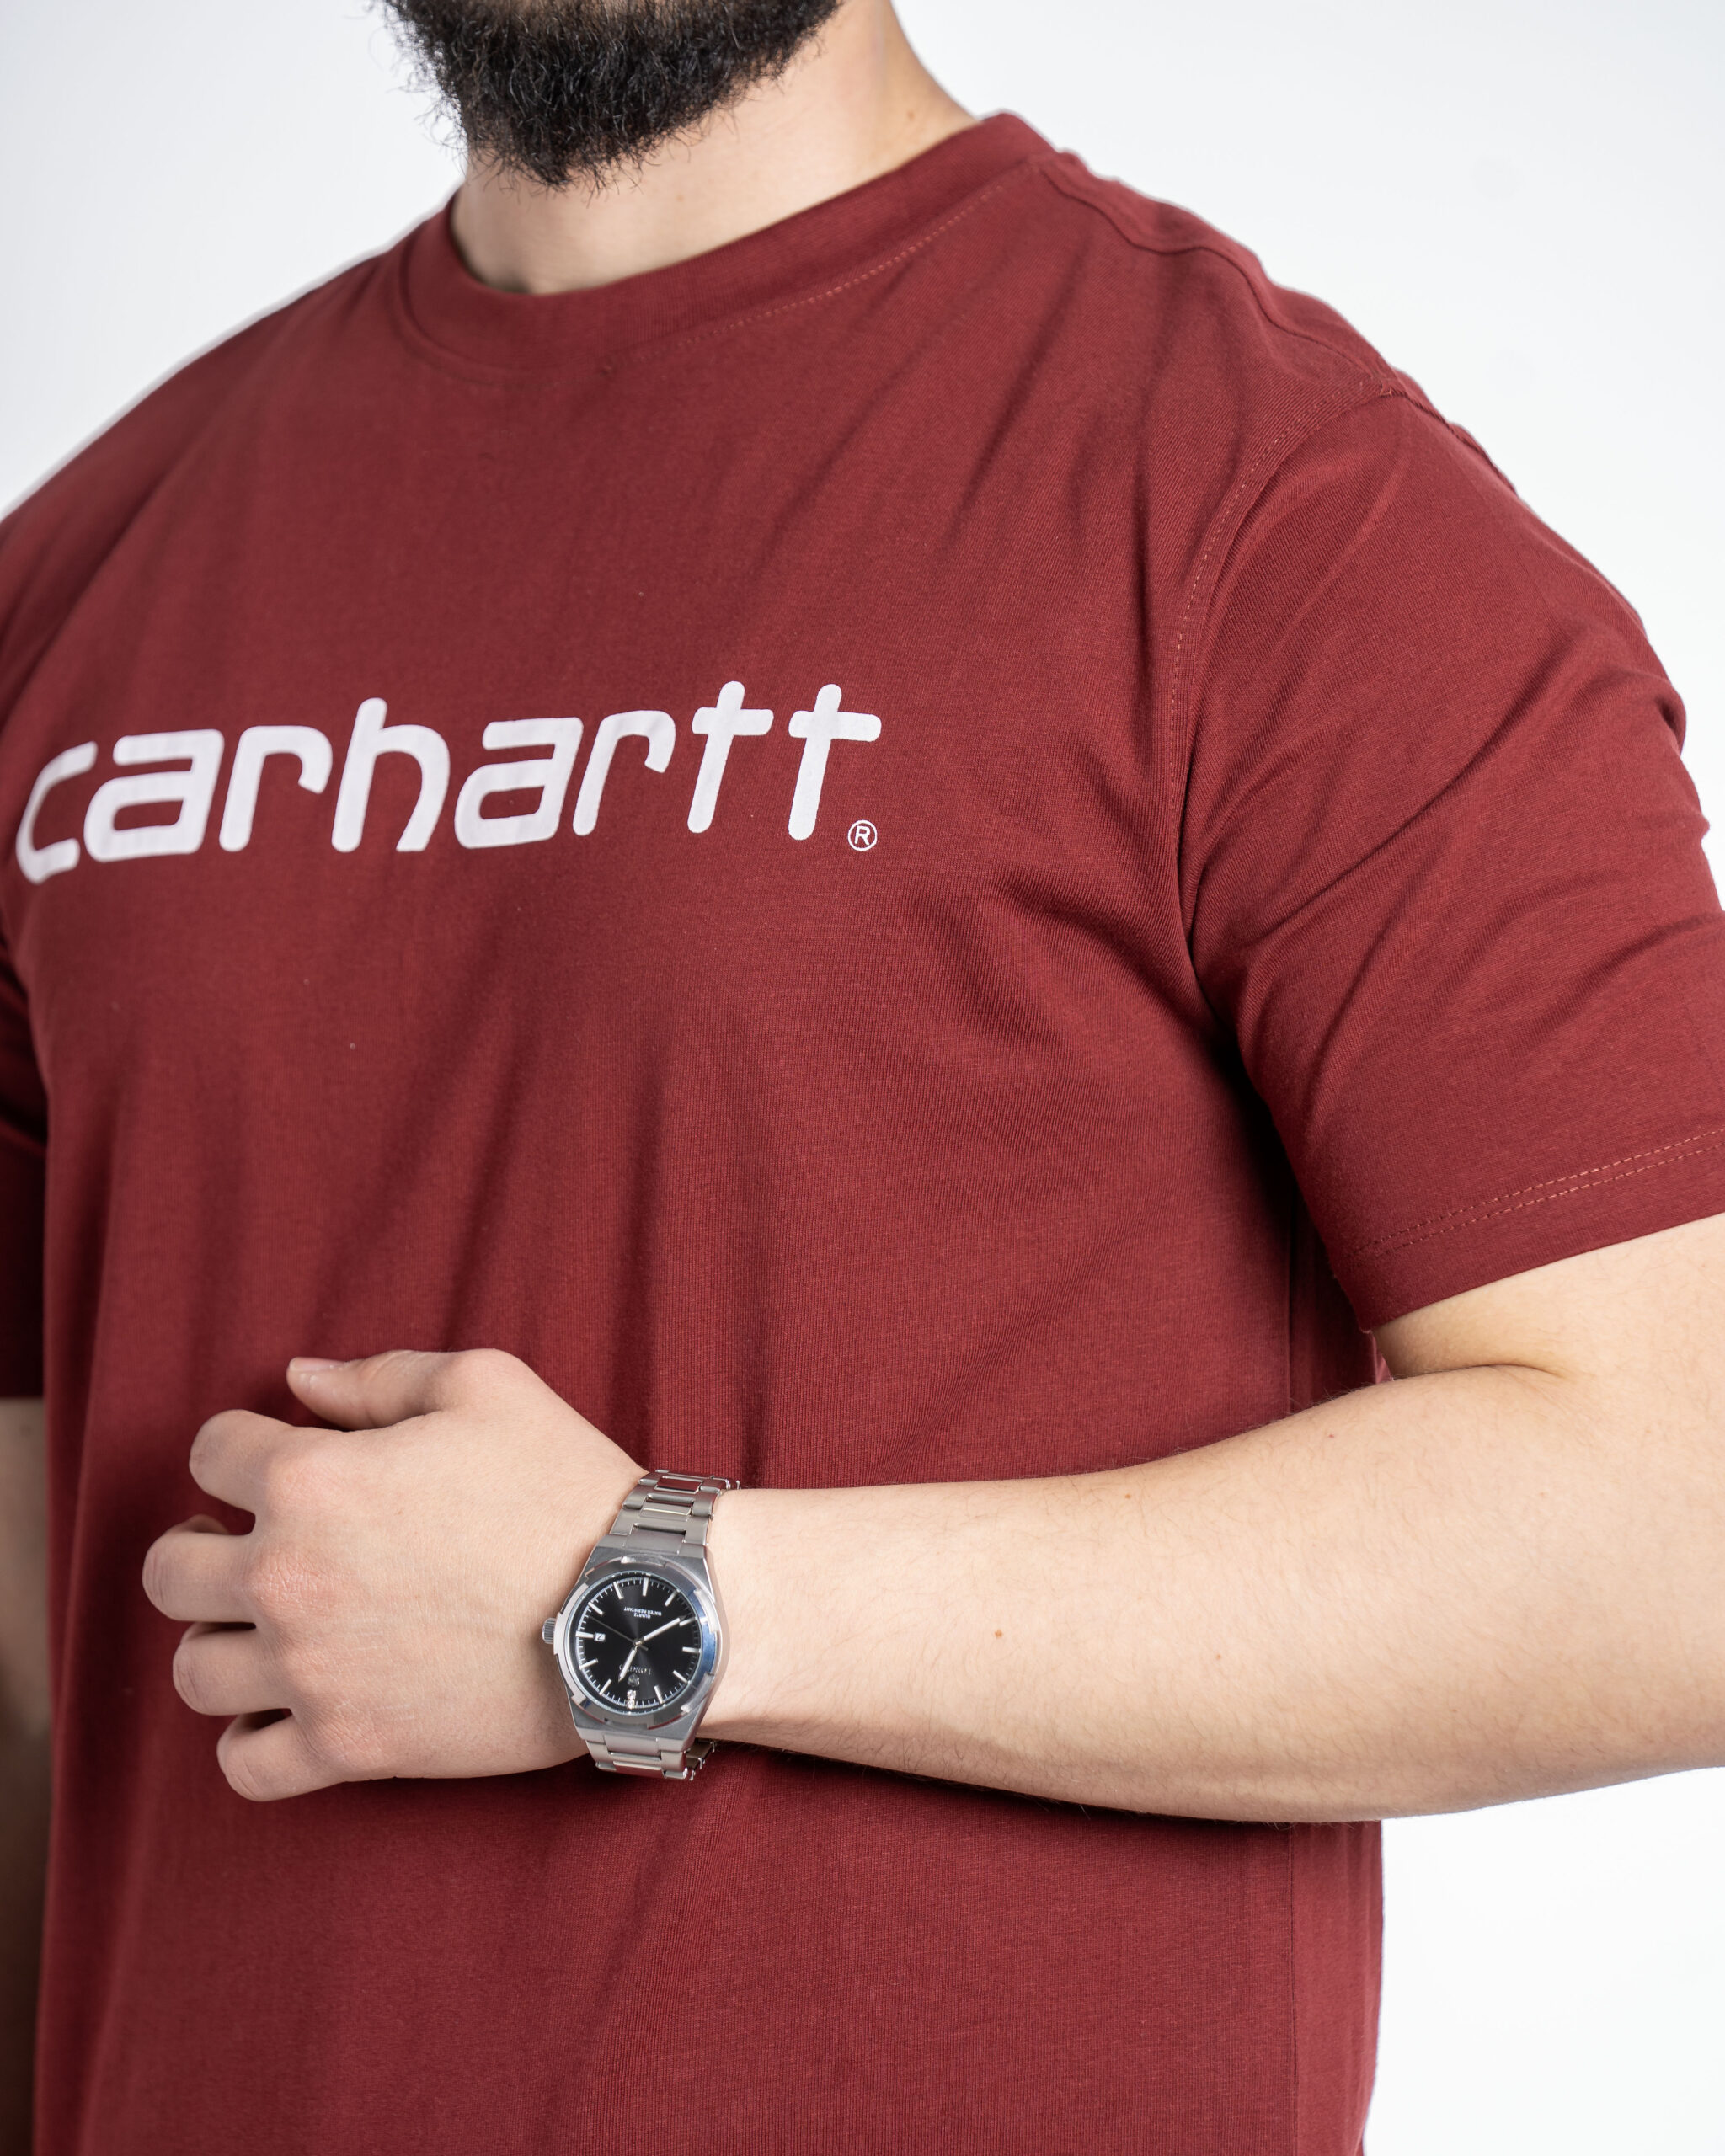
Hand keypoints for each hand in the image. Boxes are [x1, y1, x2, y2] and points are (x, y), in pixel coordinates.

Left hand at [141, 1350, 640, 1801]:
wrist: (636, 1606)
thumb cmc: (565, 1486)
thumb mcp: (487, 1386)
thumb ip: (377, 1377)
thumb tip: (298, 1379)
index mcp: (310, 1480)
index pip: (211, 1453)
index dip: (244, 1445)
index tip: (281, 1457)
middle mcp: (289, 1579)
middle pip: (171, 1570)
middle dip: (202, 1546)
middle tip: (251, 1545)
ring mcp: (312, 1673)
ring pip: (194, 1671)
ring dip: (220, 1642)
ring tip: (267, 1630)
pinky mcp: (350, 1746)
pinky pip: (244, 1765)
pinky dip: (250, 1740)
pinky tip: (284, 1709)